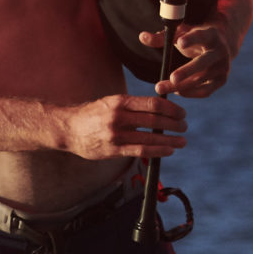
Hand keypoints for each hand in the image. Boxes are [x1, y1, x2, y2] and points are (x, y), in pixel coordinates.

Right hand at [57, 92, 187, 159]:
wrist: (68, 129)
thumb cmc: (93, 115)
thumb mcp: (111, 102)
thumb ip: (132, 106)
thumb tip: (160, 108)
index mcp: (120, 102)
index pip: (153, 104)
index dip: (171, 109)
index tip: (182, 113)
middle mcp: (118, 117)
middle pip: (155, 121)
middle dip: (174, 125)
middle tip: (184, 127)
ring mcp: (115, 135)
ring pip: (150, 138)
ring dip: (170, 140)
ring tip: (182, 141)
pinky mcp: (113, 150)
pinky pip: (140, 151)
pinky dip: (158, 151)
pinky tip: (169, 150)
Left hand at [147, 21, 233, 97]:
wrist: (220, 47)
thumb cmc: (194, 38)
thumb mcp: (181, 34)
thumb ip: (161, 37)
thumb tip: (142, 37)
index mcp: (211, 34)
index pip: (202, 35)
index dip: (192, 39)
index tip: (180, 42)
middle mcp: (220, 51)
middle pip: (204, 62)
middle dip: (188, 71)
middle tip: (172, 78)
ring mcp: (223, 67)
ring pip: (201, 79)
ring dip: (181, 86)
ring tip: (160, 87)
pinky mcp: (221, 81)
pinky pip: (205, 91)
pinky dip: (190, 93)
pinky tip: (175, 91)